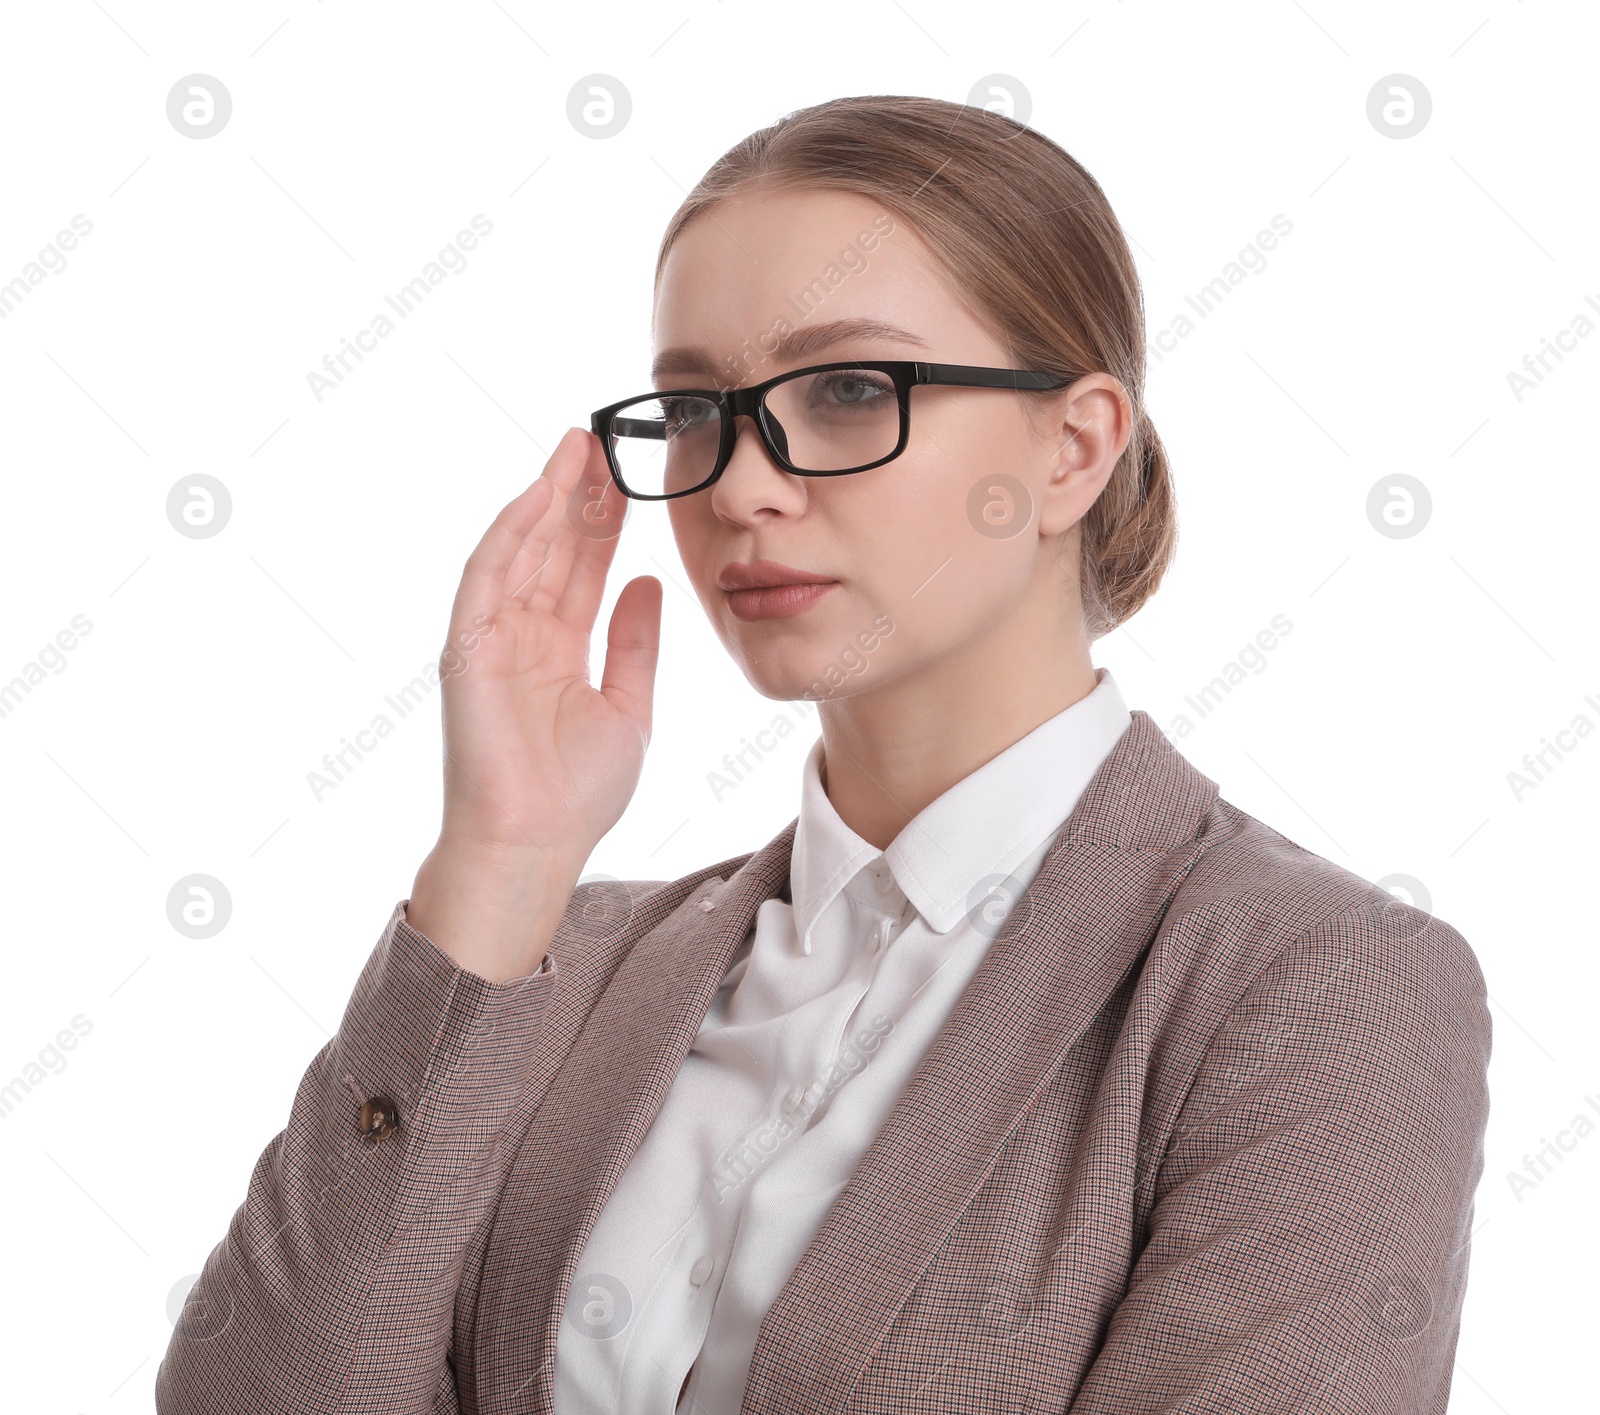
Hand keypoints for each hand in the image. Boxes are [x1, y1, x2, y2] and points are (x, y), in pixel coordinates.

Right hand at [408, 427, 661, 979]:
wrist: (537, 846)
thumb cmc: (577, 794)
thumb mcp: (629, 706)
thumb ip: (636, 643)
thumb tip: (649, 583)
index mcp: (559, 651)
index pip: (583, 570)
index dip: (604, 523)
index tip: (628, 478)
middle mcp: (522, 636)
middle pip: (553, 549)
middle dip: (579, 496)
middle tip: (604, 440)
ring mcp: (492, 639)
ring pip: (521, 550)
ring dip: (547, 498)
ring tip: (577, 448)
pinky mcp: (466, 649)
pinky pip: (487, 578)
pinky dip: (511, 534)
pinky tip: (539, 494)